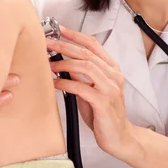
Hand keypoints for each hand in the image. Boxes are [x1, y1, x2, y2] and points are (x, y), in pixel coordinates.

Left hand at [46, 26, 135, 158]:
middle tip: (47, 43)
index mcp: (111, 70)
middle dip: (64, 46)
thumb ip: (81, 76)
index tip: (59, 29)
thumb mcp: (91, 90)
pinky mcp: (104, 103)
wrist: (120, 138)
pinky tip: (55, 83)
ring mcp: (110, 89)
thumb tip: (60, 64)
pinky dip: (65, 83)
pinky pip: (82, 88)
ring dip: (64, 63)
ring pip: (86, 67)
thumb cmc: (104, 115)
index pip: (93, 45)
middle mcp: (113, 76)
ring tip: (49, 64)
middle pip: (86, 53)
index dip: (75, 35)